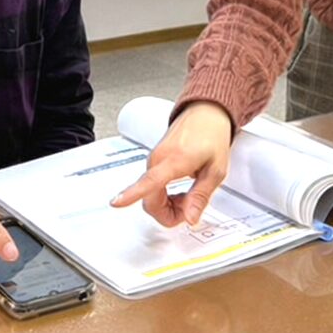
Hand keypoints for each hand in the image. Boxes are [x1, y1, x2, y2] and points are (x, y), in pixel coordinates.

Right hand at [110, 101, 233, 227]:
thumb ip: (200, 196)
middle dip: (169, 214)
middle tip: (190, 208)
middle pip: (150, 200)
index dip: (131, 195)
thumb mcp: (216, 170)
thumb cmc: (212, 135)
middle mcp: (157, 159)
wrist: (205, 113)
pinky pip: (151, 187)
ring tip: (188, 195)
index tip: (117, 202)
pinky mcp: (153, 161)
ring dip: (168, 205)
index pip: (149, 182)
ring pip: (150, 196)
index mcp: (174, 160)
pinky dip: (165, 195)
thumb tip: (190, 218)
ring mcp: (153, 159)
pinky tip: (179, 189)